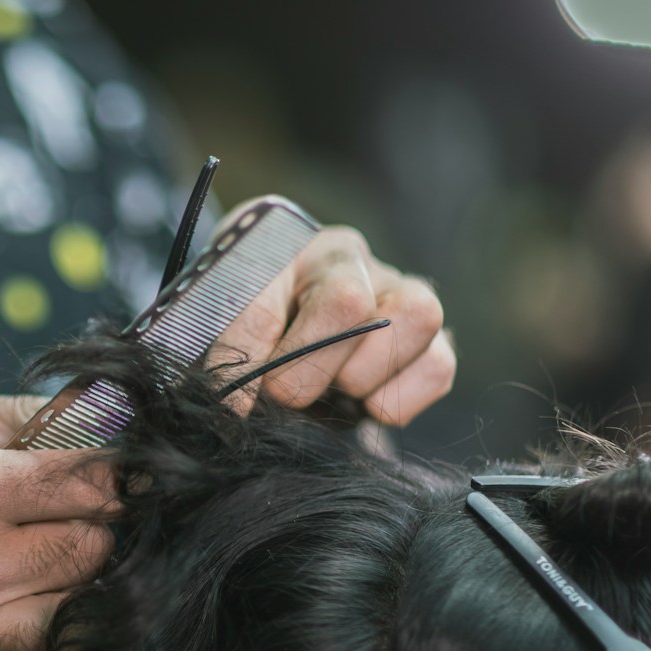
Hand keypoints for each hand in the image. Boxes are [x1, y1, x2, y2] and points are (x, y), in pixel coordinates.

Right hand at [0, 383, 116, 650]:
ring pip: (78, 634)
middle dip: (107, 532)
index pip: (96, 483)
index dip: (123, 473)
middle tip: (85, 520)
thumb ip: (20, 415)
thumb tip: (109, 415)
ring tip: (67, 581)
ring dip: (88, 608)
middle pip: (96, 556)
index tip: (119, 473)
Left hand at [211, 226, 454, 424]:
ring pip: (415, 315)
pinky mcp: (430, 333)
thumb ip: (222, 353)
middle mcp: (344, 256)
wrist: (272, 335)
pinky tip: (361, 404)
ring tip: (329, 391)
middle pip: (347, 301)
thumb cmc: (237, 327)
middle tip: (282, 395)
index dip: (248, 354)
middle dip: (307, 371)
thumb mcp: (212, 329)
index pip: (264, 292)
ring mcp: (394, 288)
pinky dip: (399, 399)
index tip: (234, 402)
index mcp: (280, 243)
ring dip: (361, 376)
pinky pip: (438, 364)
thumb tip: (236, 407)